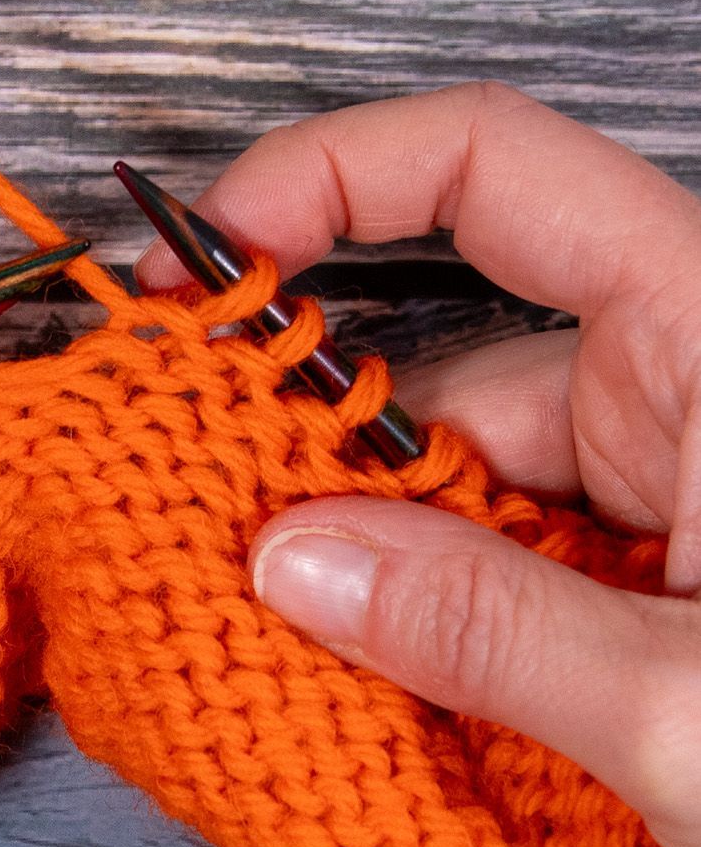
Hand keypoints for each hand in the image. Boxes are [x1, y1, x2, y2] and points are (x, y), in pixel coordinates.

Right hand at [138, 81, 700, 846]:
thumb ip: (493, 631)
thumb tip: (288, 564)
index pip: (496, 168)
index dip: (333, 174)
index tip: (209, 259)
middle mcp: (670, 386)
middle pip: (437, 365)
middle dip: (311, 440)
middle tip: (193, 513)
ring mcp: (644, 485)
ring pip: (447, 484)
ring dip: (356, 555)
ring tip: (252, 628)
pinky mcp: (626, 572)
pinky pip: (482, 562)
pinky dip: (409, 615)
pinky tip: (344, 678)